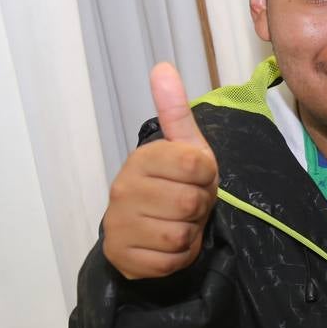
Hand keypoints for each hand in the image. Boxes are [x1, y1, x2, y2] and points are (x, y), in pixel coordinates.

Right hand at [102, 63, 218, 278]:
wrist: (145, 230)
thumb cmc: (173, 184)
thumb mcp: (183, 147)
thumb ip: (176, 110)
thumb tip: (162, 66)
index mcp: (141, 158)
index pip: (198, 166)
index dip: (207, 176)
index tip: (196, 178)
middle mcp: (122, 189)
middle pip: (191, 203)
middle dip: (199, 208)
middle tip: (187, 204)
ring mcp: (118, 225)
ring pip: (180, 234)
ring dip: (189, 233)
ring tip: (177, 223)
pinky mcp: (123, 257)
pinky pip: (170, 261)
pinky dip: (178, 257)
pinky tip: (167, 245)